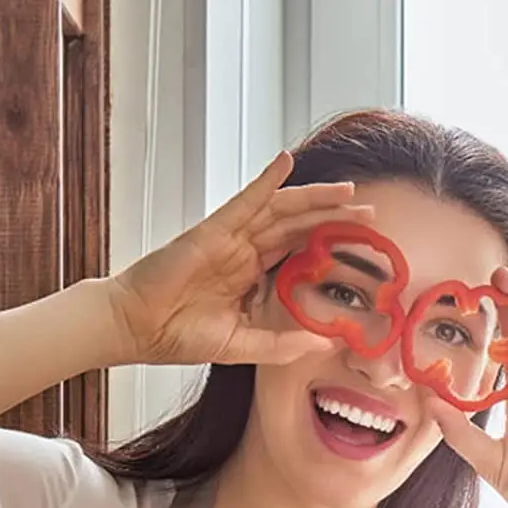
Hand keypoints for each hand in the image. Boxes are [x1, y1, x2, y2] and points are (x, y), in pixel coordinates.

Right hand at [107, 152, 372, 366]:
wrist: (137, 329)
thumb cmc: (180, 335)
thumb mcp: (245, 345)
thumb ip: (284, 344)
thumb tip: (327, 345)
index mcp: (253, 275)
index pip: (301, 252)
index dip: (331, 244)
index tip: (364, 243)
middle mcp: (245, 252)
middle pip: (298, 226)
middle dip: (335, 217)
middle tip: (371, 211)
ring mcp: (230, 238)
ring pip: (281, 210)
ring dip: (314, 197)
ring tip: (347, 189)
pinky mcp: (213, 230)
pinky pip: (245, 200)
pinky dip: (266, 181)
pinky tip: (285, 162)